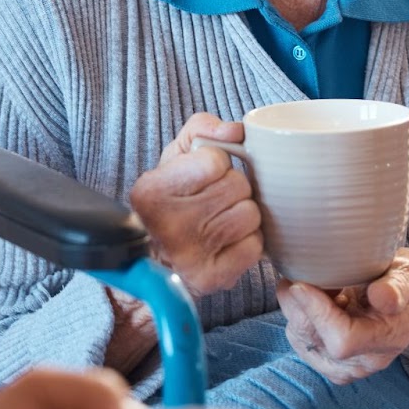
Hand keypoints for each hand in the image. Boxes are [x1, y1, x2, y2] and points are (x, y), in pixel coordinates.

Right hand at [128, 113, 262, 296]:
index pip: (215, 160)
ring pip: (250, 215)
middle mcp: (168, 225)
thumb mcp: (176, 157)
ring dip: (241, 215)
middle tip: (212, 202)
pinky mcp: (212, 279)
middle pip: (237, 186)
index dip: (215, 165)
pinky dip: (246, 243)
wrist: (155, 260)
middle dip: (231, 190)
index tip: (201, 178)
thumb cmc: (171, 201)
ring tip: (219, 222)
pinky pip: (255, 246)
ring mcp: (191, 256)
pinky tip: (226, 244)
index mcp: (153, 191)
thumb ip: (202, 129)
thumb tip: (235, 130)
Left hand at [276, 250, 408, 384]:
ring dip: (297, 305)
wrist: (406, 306)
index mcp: (391, 338)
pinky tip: (319, 299)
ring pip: (299, 336)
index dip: (317, 312)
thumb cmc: (404, 284)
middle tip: (311, 271)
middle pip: (313, 337)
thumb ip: (398, 286)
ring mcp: (344, 368)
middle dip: (300, 301)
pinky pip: (298, 337)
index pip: (343, 340)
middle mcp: (366, 361)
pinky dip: (299, 313)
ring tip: (323, 285)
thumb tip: (381, 296)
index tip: (302, 282)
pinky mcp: (326, 364)